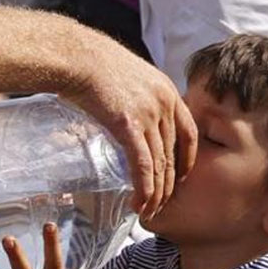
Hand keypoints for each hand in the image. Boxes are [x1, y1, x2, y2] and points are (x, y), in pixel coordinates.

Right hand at [61, 37, 197, 219]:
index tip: (180, 177)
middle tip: (163, 204)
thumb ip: (138, 98)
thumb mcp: (129, 77)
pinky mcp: (128, 125)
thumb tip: (129, 115)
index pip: (189, 133)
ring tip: (150, 212)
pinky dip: (144, 188)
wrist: (78, 57)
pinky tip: (141, 203)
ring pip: (159, 164)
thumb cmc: (95, 64)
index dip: (187, 160)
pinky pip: (142, 164)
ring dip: (156, 193)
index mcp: (168, 92)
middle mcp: (164, 104)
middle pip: (174, 154)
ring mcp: (148, 115)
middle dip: (169, 184)